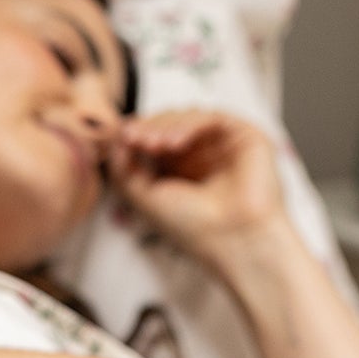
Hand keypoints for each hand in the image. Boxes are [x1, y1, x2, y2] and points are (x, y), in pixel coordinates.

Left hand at [106, 110, 288, 272]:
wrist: (235, 241)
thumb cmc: (195, 229)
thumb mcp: (145, 197)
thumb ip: (123, 167)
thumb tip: (114, 136)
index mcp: (180, 172)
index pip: (154, 139)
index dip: (137, 134)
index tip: (123, 138)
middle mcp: (202, 157)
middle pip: (169, 123)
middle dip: (149, 127)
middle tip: (136, 139)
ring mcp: (223, 146)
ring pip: (187, 116)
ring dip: (165, 125)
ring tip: (154, 144)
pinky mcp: (244, 136)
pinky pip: (211, 117)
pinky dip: (189, 124)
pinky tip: (175, 143)